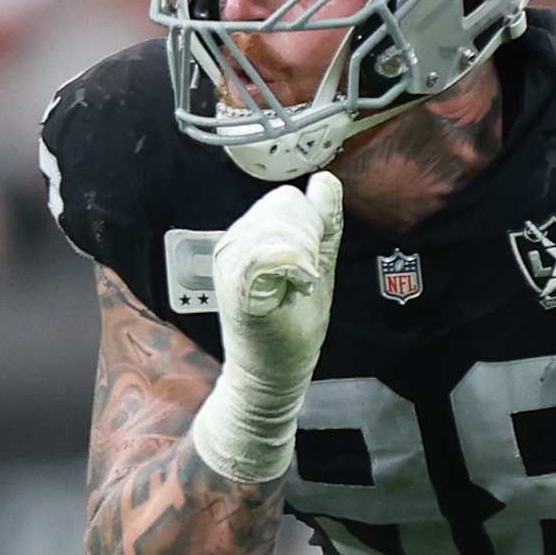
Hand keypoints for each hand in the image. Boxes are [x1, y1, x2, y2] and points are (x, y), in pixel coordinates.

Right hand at [192, 173, 342, 483]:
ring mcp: (230, 262)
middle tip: (303, 279)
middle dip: (309, 238)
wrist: (273, 376)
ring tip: (296, 288)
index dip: (310, 224)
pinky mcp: (237, 285)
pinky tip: (295, 289)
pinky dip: (296, 267)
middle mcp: (231, 242)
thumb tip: (324, 178)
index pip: (287, 198)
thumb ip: (322, 223)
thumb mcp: (316, 264)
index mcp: (247, 234)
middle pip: (285, 203)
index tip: (308, 265)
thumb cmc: (291, 325)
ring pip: (281, 224)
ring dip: (305, 256)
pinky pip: (271, 251)